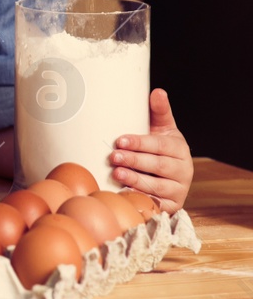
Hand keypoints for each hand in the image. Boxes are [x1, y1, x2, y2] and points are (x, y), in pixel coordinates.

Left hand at [111, 88, 192, 211]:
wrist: (168, 179)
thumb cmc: (159, 149)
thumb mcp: (161, 129)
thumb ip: (159, 112)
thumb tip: (158, 91)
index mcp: (179, 149)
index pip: (160, 145)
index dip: (140, 143)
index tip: (120, 140)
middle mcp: (183, 170)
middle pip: (158, 165)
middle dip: (134, 161)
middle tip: (114, 157)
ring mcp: (178, 190)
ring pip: (157, 186)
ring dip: (135, 180)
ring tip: (116, 174)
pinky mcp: (170, 207)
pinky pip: (155, 205)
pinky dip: (140, 200)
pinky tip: (124, 195)